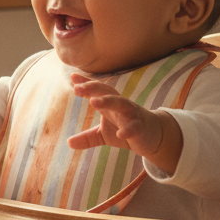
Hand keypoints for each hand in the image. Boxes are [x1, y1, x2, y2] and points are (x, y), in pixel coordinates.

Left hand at [66, 73, 181, 174]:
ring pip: (121, 104)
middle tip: (78, 88)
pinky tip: (119, 134)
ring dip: (108, 101)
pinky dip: (127, 129)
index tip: (73, 77)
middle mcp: (120, 105)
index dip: (86, 84)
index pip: (97, 90)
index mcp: (109, 103)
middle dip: (93, 89)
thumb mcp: (103, 134)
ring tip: (93, 102)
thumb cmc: (125, 129)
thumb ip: (87, 137)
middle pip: (107, 92)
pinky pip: (134, 127)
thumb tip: (68, 143)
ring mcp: (131, 115)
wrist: (152, 137)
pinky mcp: (141, 128)